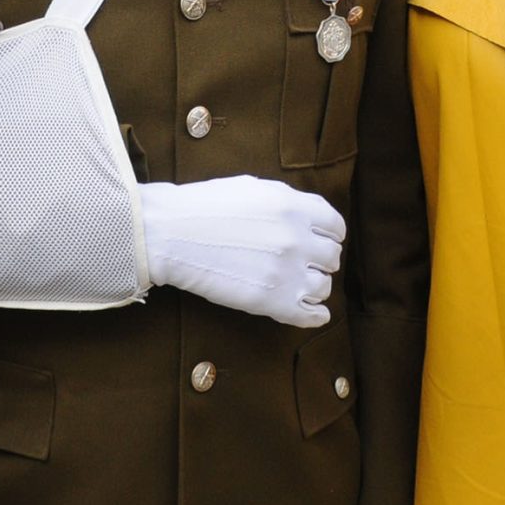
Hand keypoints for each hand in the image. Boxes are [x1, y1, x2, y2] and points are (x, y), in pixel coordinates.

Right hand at [140, 175, 342, 327]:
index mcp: (294, 207)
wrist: (168, 234)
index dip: (327, 236)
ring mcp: (287, 272)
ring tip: (294, 285)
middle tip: (299, 264)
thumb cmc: (204, 207)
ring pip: (324, 287)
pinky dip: (314, 315)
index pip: (336, 227)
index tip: (316, 243)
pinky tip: (308, 311)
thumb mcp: (254, 189)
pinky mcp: (272, 302)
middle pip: (331, 257)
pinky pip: (313, 316)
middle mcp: (296, 239)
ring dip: (312, 287)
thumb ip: (289, 203)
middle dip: (317, 260)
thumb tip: (310, 219)